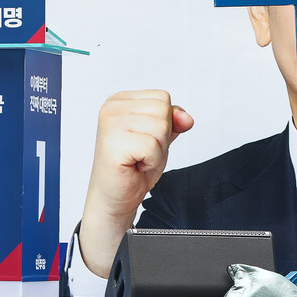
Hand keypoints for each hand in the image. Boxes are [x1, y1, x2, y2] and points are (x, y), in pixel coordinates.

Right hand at [79, 90, 193, 276]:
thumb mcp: (159, 139)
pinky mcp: (113, 143)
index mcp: (120, 101)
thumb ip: (173, 122)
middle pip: (163, 110)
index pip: (162, 98)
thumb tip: (186, 118)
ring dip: (156, 150)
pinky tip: (135, 166)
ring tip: (138, 159)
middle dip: (161, 138)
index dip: (164, 124)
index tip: (144, 141)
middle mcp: (112, 108)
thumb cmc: (131, 169)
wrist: (115, 198)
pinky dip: (151, 161)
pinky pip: (152, 145)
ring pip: (160, 127)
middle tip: (141, 153)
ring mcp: (110, 124)